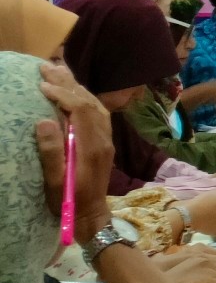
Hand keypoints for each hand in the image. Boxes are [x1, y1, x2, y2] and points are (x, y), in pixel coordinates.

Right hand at [36, 63, 114, 240]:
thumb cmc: (68, 202)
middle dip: (69, 83)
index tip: (42, 85)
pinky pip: (98, 114)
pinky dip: (85, 99)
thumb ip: (51, 151)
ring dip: (77, 88)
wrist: (92, 216)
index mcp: (92, 147)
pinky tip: (74, 93)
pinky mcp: (105, 144)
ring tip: (58, 72)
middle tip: (46, 66)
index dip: (63, 94)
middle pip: (90, 102)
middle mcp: (104, 140)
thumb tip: (44, 120)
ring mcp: (107, 141)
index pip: (81, 110)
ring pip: (96, 106)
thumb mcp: (53, 181)